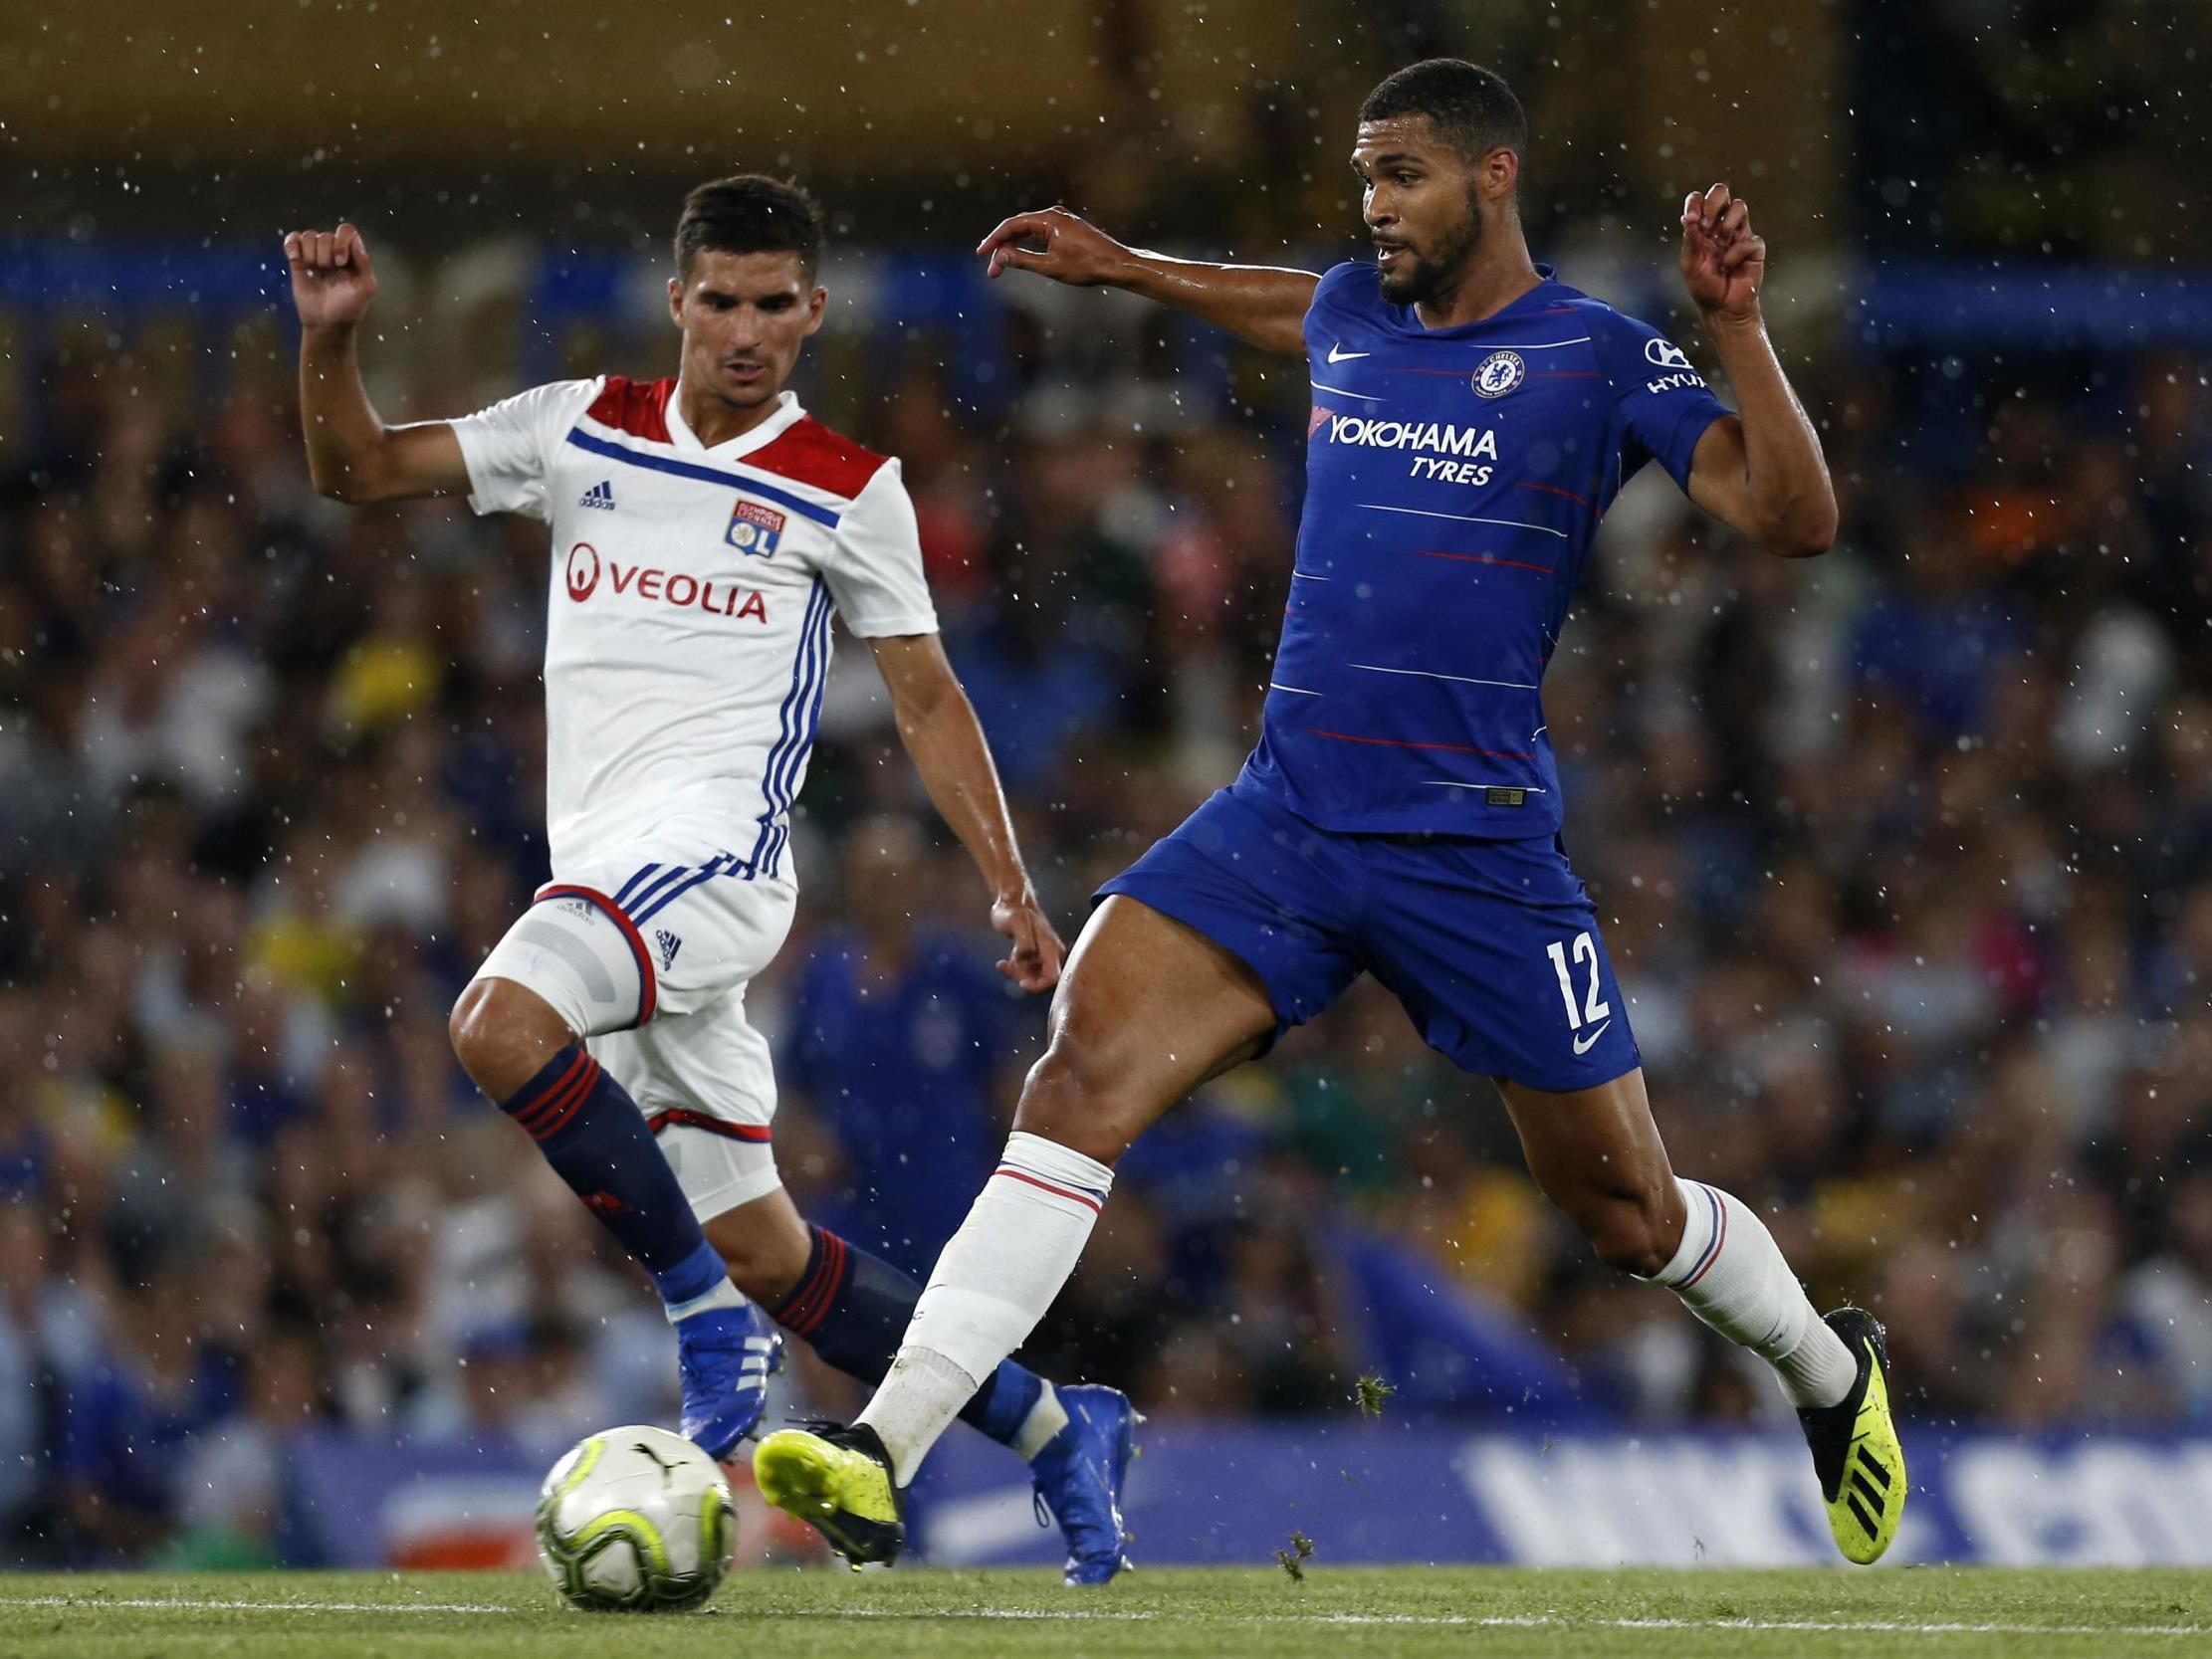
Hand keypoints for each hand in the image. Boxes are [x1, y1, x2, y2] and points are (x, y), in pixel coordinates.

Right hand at [282, 223, 377, 327]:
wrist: (326, 324)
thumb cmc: (349, 308)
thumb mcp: (365, 288)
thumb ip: (364, 263)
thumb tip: (355, 241)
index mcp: (351, 255)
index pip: (346, 231)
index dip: (342, 242)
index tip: (341, 262)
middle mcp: (333, 251)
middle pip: (326, 235)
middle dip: (326, 253)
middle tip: (327, 271)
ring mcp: (314, 255)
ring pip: (309, 236)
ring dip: (311, 252)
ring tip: (314, 270)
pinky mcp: (298, 261)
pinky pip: (292, 239)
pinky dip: (292, 244)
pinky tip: (295, 258)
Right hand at [976, 207, 1129, 285]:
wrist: (1117, 265)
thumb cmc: (1087, 266)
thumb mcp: (1050, 266)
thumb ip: (1022, 260)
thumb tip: (1000, 256)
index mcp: (1049, 219)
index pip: (1012, 226)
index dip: (993, 240)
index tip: (981, 254)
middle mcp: (1054, 215)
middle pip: (1018, 228)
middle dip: (1002, 248)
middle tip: (992, 270)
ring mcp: (1061, 221)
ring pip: (1029, 232)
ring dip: (1014, 248)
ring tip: (1001, 267)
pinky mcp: (1067, 229)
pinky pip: (1040, 234)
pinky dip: (1027, 245)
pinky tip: (1020, 257)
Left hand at [991, 886, 1065, 993]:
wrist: (1011, 902)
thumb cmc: (1013, 911)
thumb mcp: (1016, 923)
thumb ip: (1024, 942)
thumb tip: (1026, 957)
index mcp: (1051, 947)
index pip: (1054, 976)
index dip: (1040, 985)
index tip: (1022, 983)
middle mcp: (1052, 954)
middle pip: (1044, 980)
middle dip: (1026, 979)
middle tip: (1009, 968)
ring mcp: (1044, 956)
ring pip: (1035, 977)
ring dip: (1018, 974)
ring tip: (1004, 963)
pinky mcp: (1035, 956)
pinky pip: (1028, 972)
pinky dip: (1015, 971)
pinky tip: (1004, 963)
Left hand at [1679, 184, 1763, 321]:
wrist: (1722, 308)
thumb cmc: (1704, 287)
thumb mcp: (1690, 265)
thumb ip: (1690, 241)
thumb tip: (1688, 218)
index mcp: (1702, 228)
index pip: (1699, 200)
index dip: (1695, 202)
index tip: (1692, 219)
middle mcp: (1720, 226)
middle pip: (1722, 192)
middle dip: (1714, 202)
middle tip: (1707, 224)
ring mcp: (1739, 234)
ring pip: (1739, 206)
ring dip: (1727, 224)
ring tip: (1721, 244)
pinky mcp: (1754, 247)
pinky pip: (1749, 239)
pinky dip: (1737, 253)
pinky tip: (1730, 266)